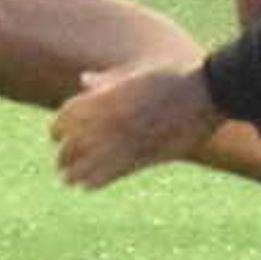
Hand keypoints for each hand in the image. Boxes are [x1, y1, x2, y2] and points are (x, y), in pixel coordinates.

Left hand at [54, 61, 223, 189]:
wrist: (206, 92)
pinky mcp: (146, 155)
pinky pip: (112, 173)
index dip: (57, 127)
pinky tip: (87, 187)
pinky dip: (96, 181)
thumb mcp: (136, 72)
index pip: (69, 114)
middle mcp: (113, 118)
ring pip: (89, 162)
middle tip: (60, 164)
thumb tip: (84, 80)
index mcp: (110, 95)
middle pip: (75, 142)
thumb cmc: (173, 76)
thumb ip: (108, 79)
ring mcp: (129, 138)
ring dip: (75, 173)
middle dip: (64, 154)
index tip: (54, 136)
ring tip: (68, 180)